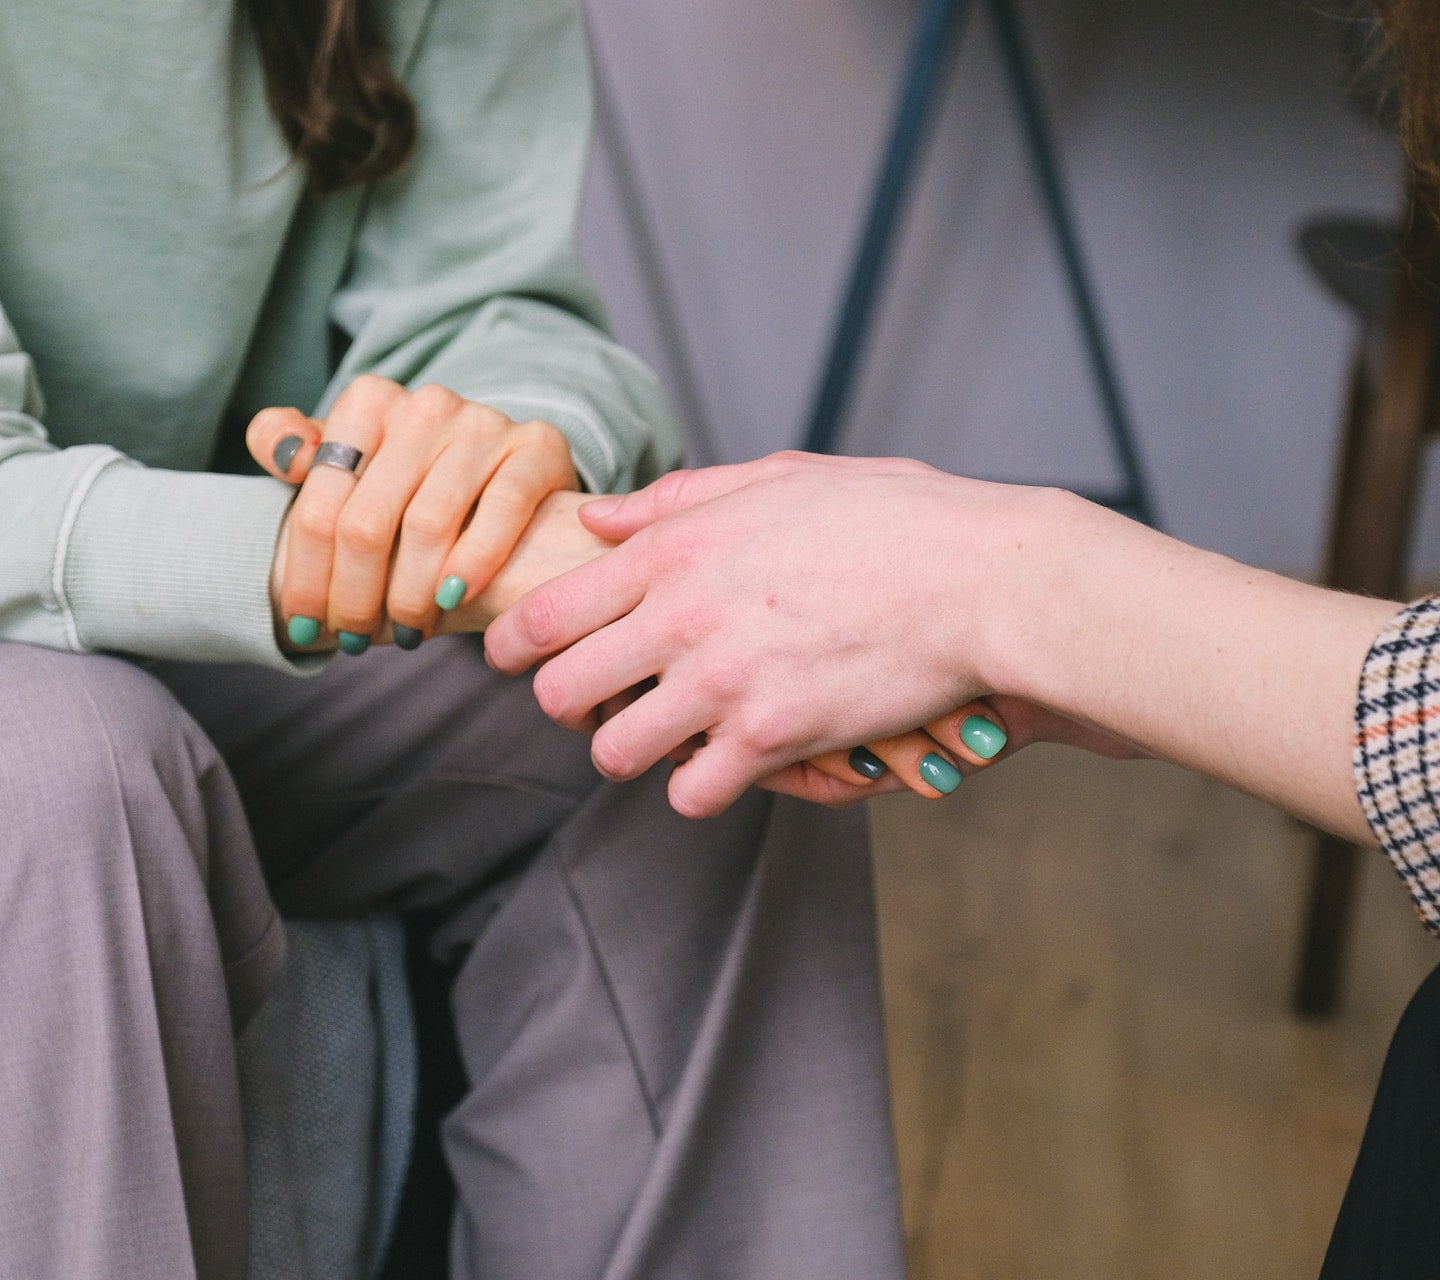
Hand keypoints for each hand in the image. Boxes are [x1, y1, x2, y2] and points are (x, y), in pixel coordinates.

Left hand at [249, 375, 576, 650]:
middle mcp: (425, 404)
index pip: (320, 506)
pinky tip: (453, 600)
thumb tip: (284, 454)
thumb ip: (290, 446)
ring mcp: (483, 423)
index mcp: (368, 402)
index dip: (306, 577)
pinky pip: (501, 510)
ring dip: (410, 596)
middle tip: (355, 641)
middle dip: (355, 597)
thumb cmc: (407, 485)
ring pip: (428, 526)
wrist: (503, 475)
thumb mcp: (344, 461)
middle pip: (367, 523)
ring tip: (406, 633)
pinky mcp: (537, 446)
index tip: (303, 626)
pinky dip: (474, 563)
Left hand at [484, 451, 1080, 816]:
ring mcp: (723, 681)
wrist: (984, 580)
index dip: (510, 644)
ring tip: (661, 739)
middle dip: (565, 706)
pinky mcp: (771, 737)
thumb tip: (599, 516)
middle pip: (560, 691)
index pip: (545, 612)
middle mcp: (682, 615)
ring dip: (630, 751)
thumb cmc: (892, 520)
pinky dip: (700, 787)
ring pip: (614, 752)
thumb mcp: (778, 479)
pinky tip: (724, 765)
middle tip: (594, 706)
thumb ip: (678, 500)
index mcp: (675, 548)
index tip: (510, 658)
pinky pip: (690, 792)